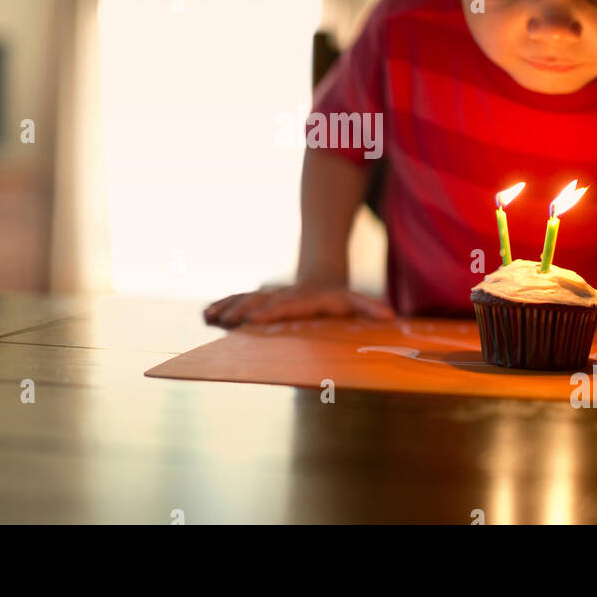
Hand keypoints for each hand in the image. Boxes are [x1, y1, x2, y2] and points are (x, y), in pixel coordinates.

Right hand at [204, 284, 394, 326]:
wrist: (321, 276)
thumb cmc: (338, 296)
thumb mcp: (355, 301)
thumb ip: (369, 307)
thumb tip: (390, 315)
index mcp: (303, 298)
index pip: (286, 304)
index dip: (270, 310)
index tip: (255, 317)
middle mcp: (283, 295)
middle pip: (261, 300)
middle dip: (243, 309)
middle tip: (227, 320)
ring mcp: (270, 295)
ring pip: (246, 298)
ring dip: (228, 307)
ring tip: (209, 316)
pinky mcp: (262, 298)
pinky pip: (239, 300)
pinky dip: (223, 305)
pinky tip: (206, 314)